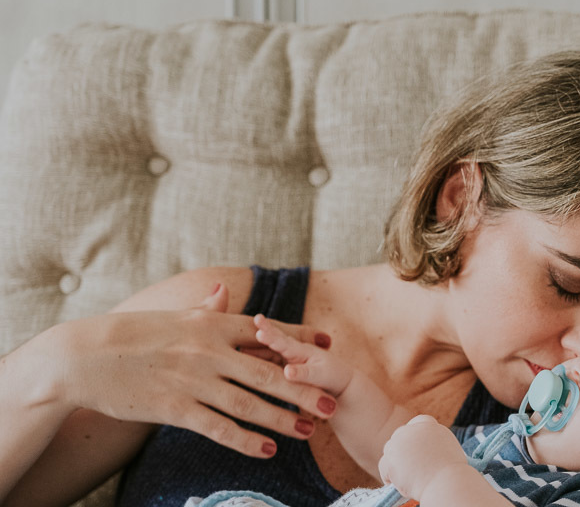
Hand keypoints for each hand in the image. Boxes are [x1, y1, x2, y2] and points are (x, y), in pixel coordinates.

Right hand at [48, 284, 337, 457]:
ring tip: (309, 431)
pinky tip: (267, 450)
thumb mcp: (173, 316)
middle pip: (268, 372)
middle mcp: (209, 350)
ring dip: (282, 418)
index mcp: (211, 324)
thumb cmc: (131, 335)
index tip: (328, 345)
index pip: (266, 331)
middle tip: (332, 402)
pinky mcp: (175, 407)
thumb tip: (225, 292)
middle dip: (304, 388)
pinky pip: (218, 427)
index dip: (300, 339)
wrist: (84, 357)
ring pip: (249, 402)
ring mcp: (193, 380)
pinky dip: (245, 439)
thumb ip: (206, 308)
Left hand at [378, 414, 469, 499]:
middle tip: (409, 467)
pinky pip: (384, 466)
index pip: (418, 421)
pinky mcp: (390, 457)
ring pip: (390, 450)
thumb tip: (424, 453)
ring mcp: (400, 441)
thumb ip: (434, 444)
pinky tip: (398, 484)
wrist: (447, 482)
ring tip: (406, 477)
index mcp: (430, 426)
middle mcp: (413, 429)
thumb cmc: (452, 473)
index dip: (416, 434)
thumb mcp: (448, 449)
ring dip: (395, 463)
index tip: (417, 448)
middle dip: (402, 449)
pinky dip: (389, 477)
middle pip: (400, 435)